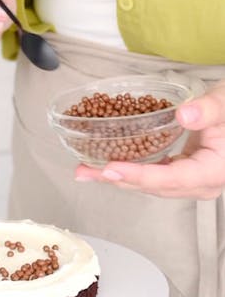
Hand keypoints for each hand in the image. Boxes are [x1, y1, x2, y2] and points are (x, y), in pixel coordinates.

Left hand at [74, 81, 224, 199]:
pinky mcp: (184, 175)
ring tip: (86, 170)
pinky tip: (108, 165)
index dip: (137, 175)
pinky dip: (130, 171)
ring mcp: (193, 183)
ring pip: (150, 185)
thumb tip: (184, 114)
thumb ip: (209, 109)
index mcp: (212, 172)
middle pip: (153, 187)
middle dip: (116, 179)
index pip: (169, 178)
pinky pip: (154, 177)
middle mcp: (201, 184)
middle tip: (84, 171)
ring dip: (118, 177)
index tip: (109, 168)